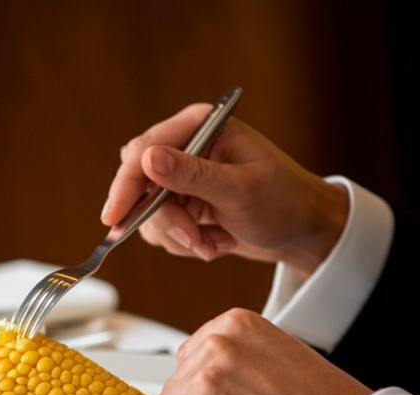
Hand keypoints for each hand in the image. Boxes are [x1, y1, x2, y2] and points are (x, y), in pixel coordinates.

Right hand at [102, 105, 348, 277]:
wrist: (303, 232)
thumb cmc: (285, 202)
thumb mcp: (241, 190)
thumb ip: (193, 175)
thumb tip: (148, 160)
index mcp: (201, 126)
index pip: (144, 151)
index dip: (126, 185)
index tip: (115, 217)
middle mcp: (186, 147)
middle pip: (140, 185)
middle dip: (165, 220)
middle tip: (194, 239)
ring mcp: (182, 177)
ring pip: (147, 213)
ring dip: (179, 236)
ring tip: (212, 243)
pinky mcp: (182, 203)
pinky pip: (160, 229)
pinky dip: (184, 243)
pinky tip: (214, 241)